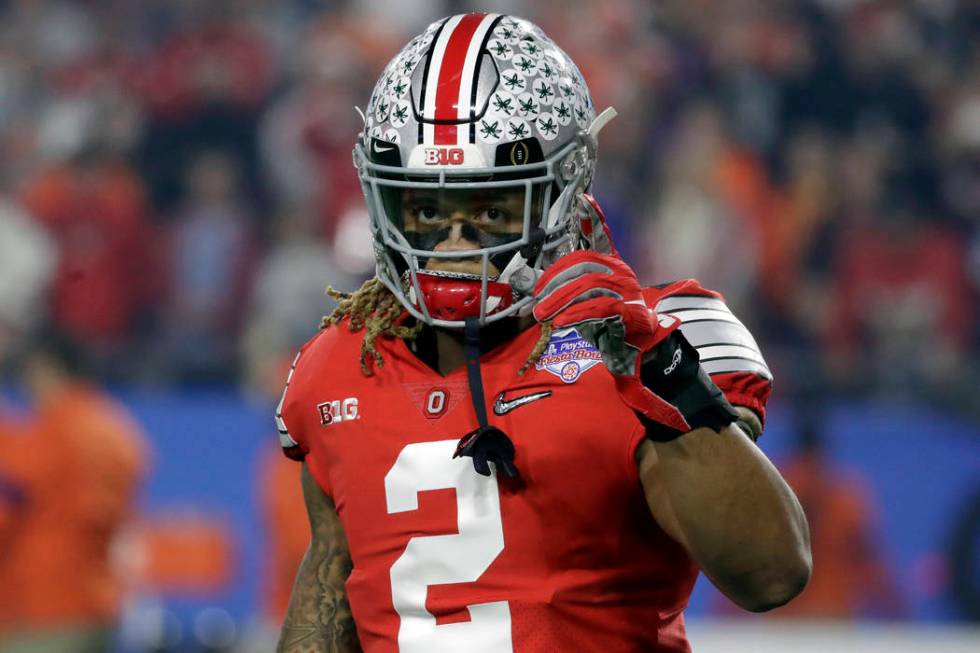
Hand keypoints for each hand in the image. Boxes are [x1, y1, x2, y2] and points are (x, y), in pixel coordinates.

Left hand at [531, 251, 691, 432]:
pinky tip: (562, 321)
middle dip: (556, 287)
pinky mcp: (630, 310)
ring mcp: (628, 291)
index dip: (557, 269)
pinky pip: (599, 307)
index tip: (539, 286)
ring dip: (562, 300)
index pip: (582, 258)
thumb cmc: (611, 321)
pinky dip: (577, 314)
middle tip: (538, 303)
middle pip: (584, 271)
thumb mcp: (588, 300)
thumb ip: (568, 291)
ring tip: (545, 314)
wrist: (638, 344)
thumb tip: (538, 288)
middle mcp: (621, 274)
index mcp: (611, 266)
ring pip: (590, 286)